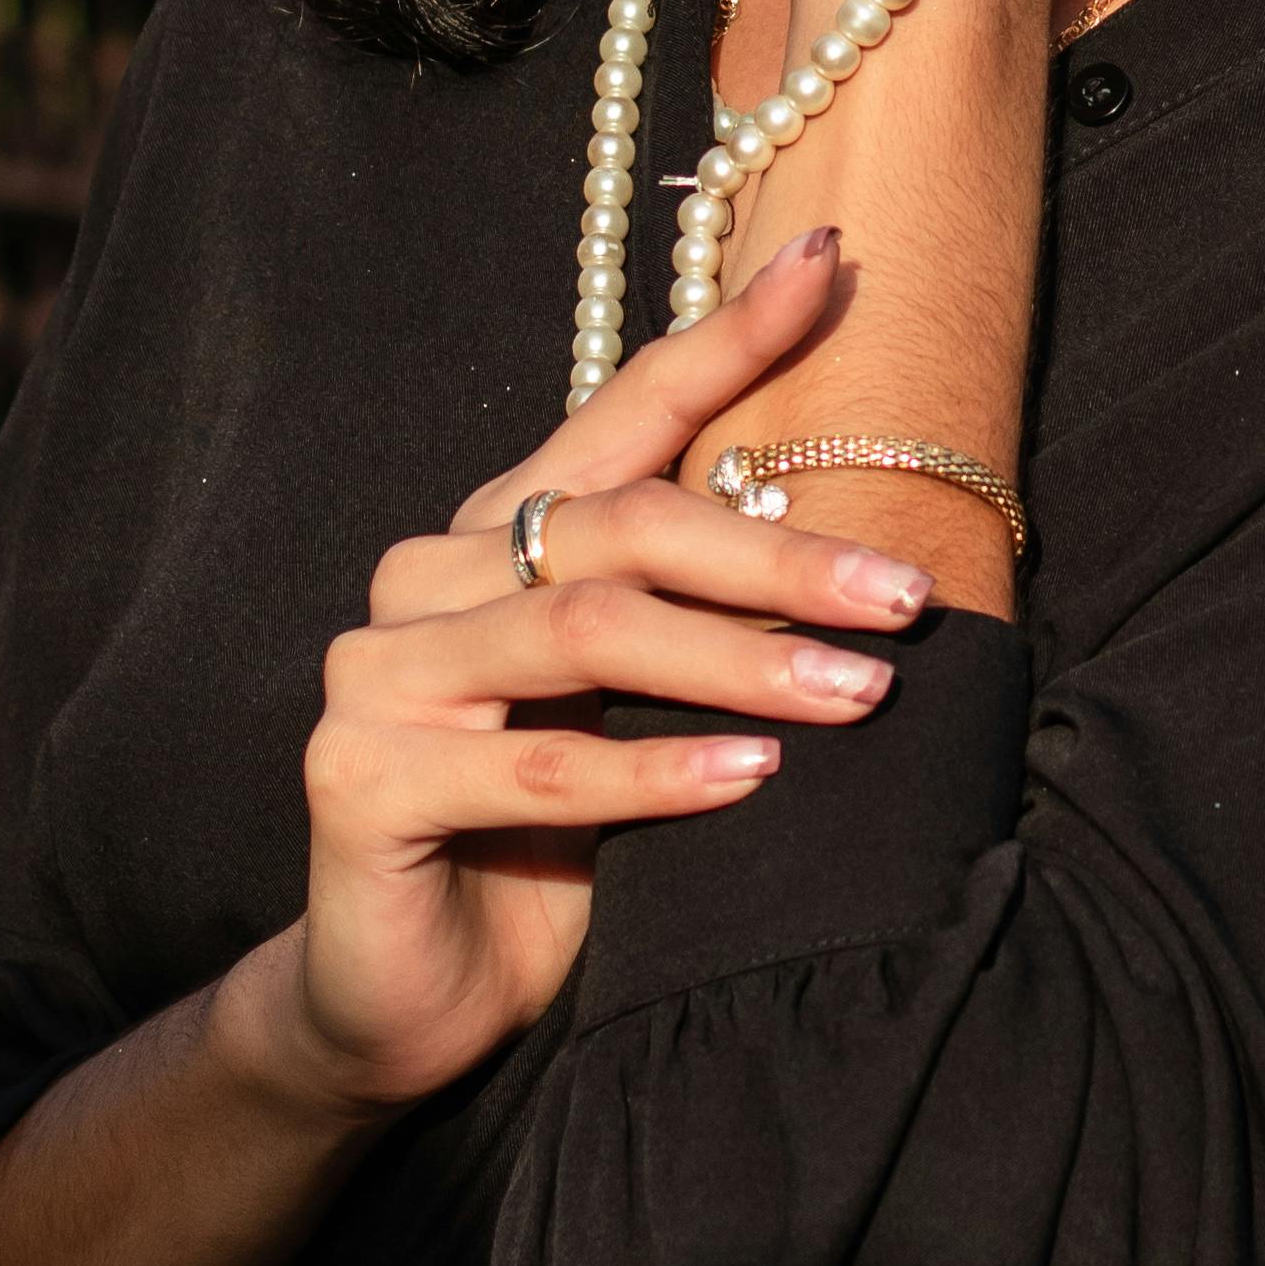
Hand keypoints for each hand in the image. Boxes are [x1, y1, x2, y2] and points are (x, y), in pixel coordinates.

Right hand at [228, 236, 924, 1127]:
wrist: (415, 998)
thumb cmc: (558, 847)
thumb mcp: (649, 717)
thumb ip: (709, 630)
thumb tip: (876, 556)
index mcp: (499, 533)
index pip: (623, 412)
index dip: (724, 337)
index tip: (828, 267)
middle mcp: (429, 576)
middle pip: (621, 527)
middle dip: (778, 557)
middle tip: (908, 598)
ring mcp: (379, 672)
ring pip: (584, 631)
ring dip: (738, 661)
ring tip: (860, 692)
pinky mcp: (357, 777)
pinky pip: (534, 761)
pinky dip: (653, 770)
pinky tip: (752, 781)